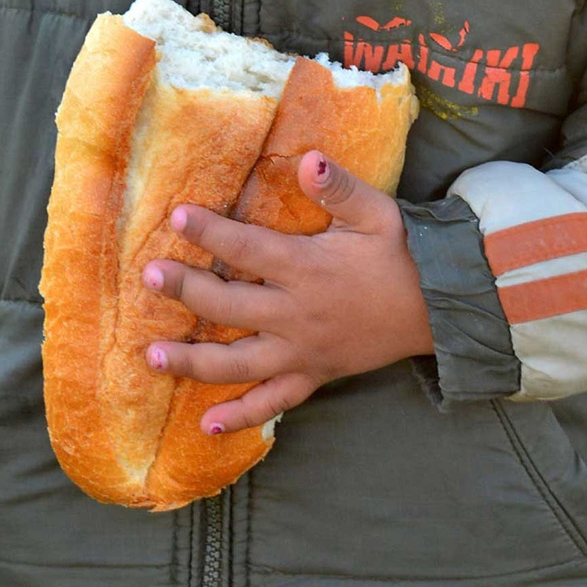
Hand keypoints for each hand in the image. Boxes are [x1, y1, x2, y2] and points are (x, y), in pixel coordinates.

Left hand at [142, 150, 433, 435]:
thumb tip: (309, 160)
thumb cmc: (401, 254)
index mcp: (308, 270)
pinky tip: (207, 426)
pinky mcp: (312, 376)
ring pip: (238, 364)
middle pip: (229, 307)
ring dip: (193, 363)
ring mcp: (302, 352)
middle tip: (148, 277)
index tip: (177, 217)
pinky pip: (274, 402)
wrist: (437, 308)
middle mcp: (297, 315)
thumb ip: (339, 187)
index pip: (248, 249)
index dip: (210, 231)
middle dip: (186, 291)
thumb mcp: (377, 212)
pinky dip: (242, 417)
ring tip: (153, 357)